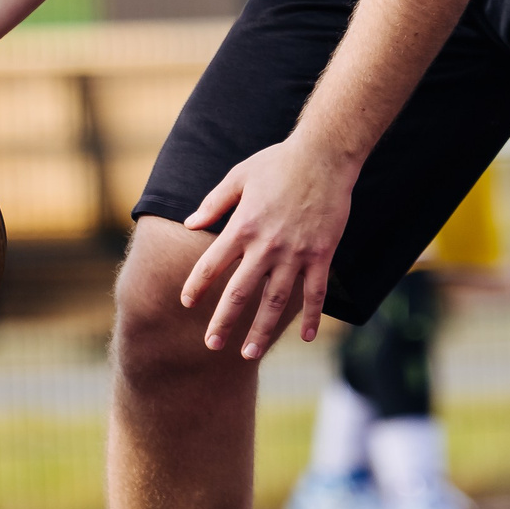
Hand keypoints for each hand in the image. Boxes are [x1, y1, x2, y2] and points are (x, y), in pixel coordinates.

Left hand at [180, 136, 355, 359]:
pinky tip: (304, 337)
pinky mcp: (321, 255)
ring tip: (250, 352)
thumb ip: (214, 203)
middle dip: (224, 322)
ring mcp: (296, 254)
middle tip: (212, 345)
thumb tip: (189, 223)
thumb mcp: (238, 176)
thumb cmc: (278, 162)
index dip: (197, 286)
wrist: (323, 156)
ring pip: (275, 302)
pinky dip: (310, 317)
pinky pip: (315, 293)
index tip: (186, 303)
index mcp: (242, 226)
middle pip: (240, 293)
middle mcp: (266, 246)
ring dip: (262, 330)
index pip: (212, 264)